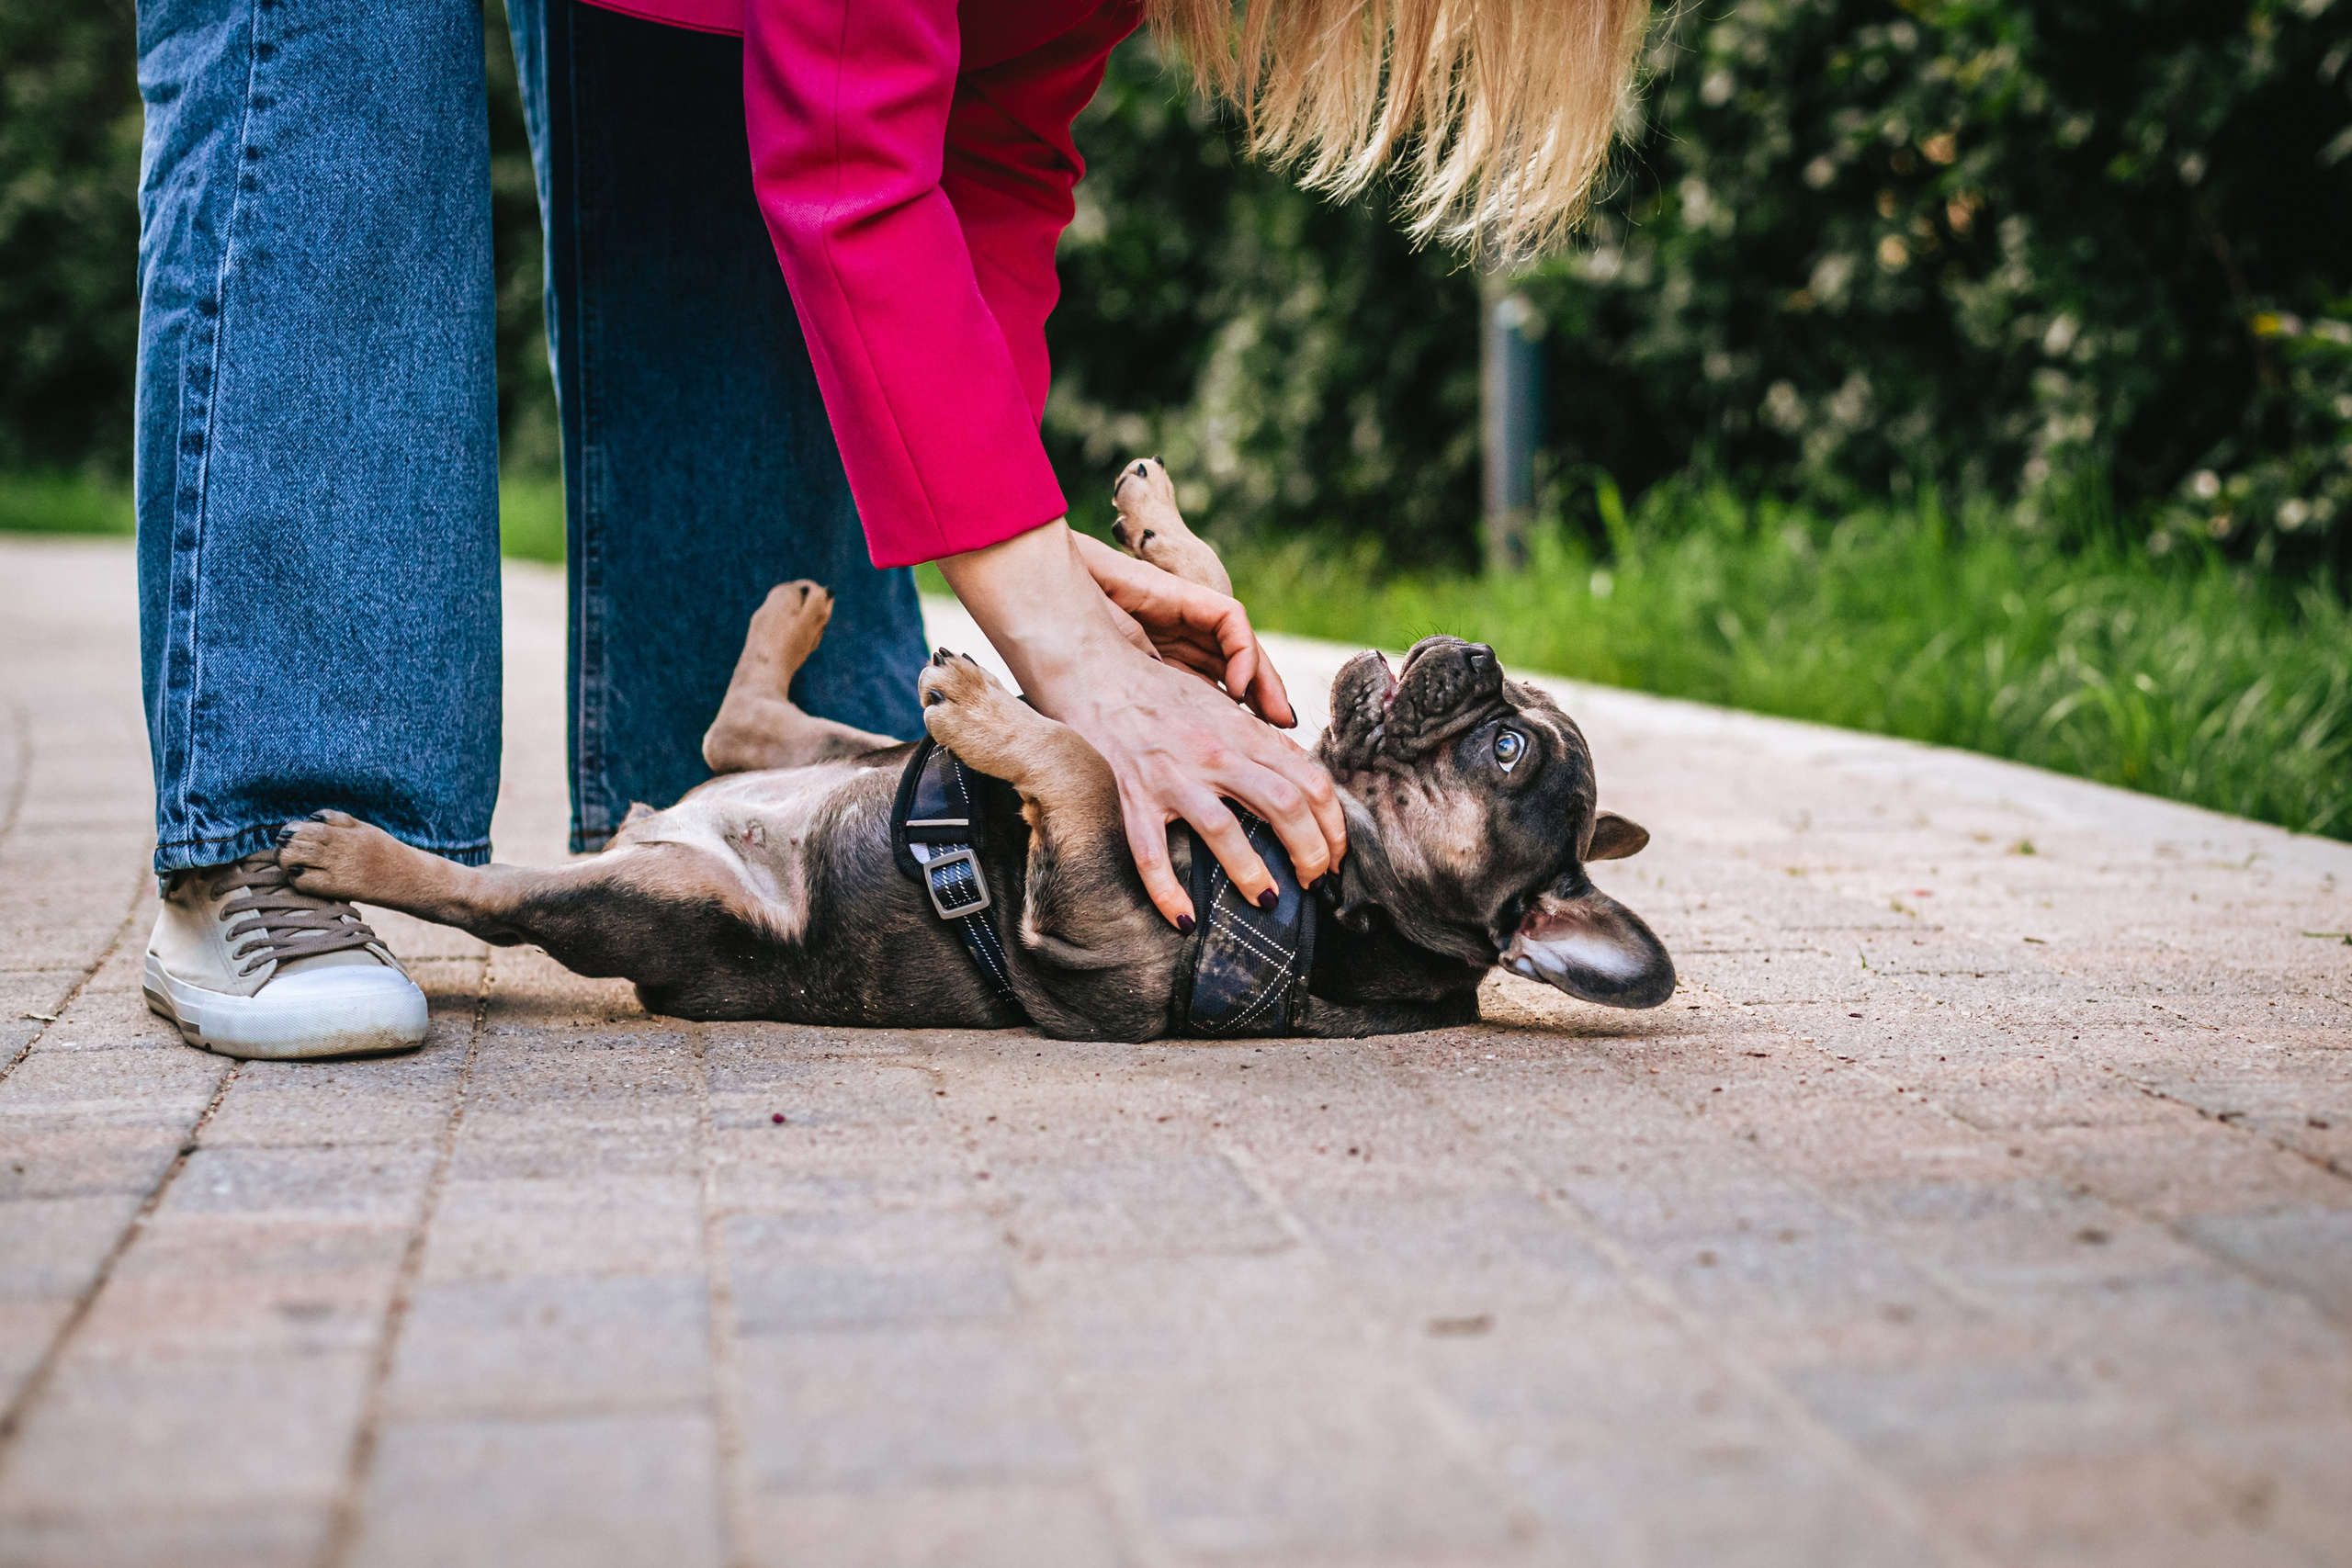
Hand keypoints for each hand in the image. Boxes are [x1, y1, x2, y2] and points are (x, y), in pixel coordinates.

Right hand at [939, 521, 1344, 926]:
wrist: (1093, 666)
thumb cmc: (1158, 690)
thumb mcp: (1219, 705)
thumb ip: (1256, 738)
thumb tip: (1295, 776)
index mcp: (1242, 731)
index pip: (1311, 779)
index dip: (1334, 822)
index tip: (1337, 851)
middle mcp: (1215, 752)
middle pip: (1286, 805)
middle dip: (1313, 851)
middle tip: (1316, 880)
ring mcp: (1173, 774)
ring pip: (1228, 832)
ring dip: (1256, 875)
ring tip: (1269, 901)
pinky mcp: (1133, 793)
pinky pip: (1152, 854)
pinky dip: (1168, 893)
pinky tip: (1184, 921)